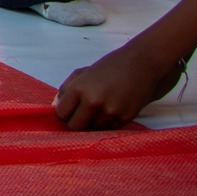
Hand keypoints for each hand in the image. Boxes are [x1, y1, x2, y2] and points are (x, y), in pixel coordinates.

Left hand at [53, 43, 182, 130]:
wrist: (141, 65)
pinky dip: (107, 123)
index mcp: (79, 89)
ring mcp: (111, 112)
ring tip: (99, 109)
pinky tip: (110, 110)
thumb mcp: (82, 73)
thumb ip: (65, 90)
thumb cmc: (108, 67)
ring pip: (92, 130)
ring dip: (93, 123)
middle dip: (76, 122)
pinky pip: (109, 129)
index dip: (63, 113)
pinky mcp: (126, 118)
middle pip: (75, 127)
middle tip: (81, 114)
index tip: (69, 110)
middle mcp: (94, 102)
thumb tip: (55, 106)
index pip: (61, 114)